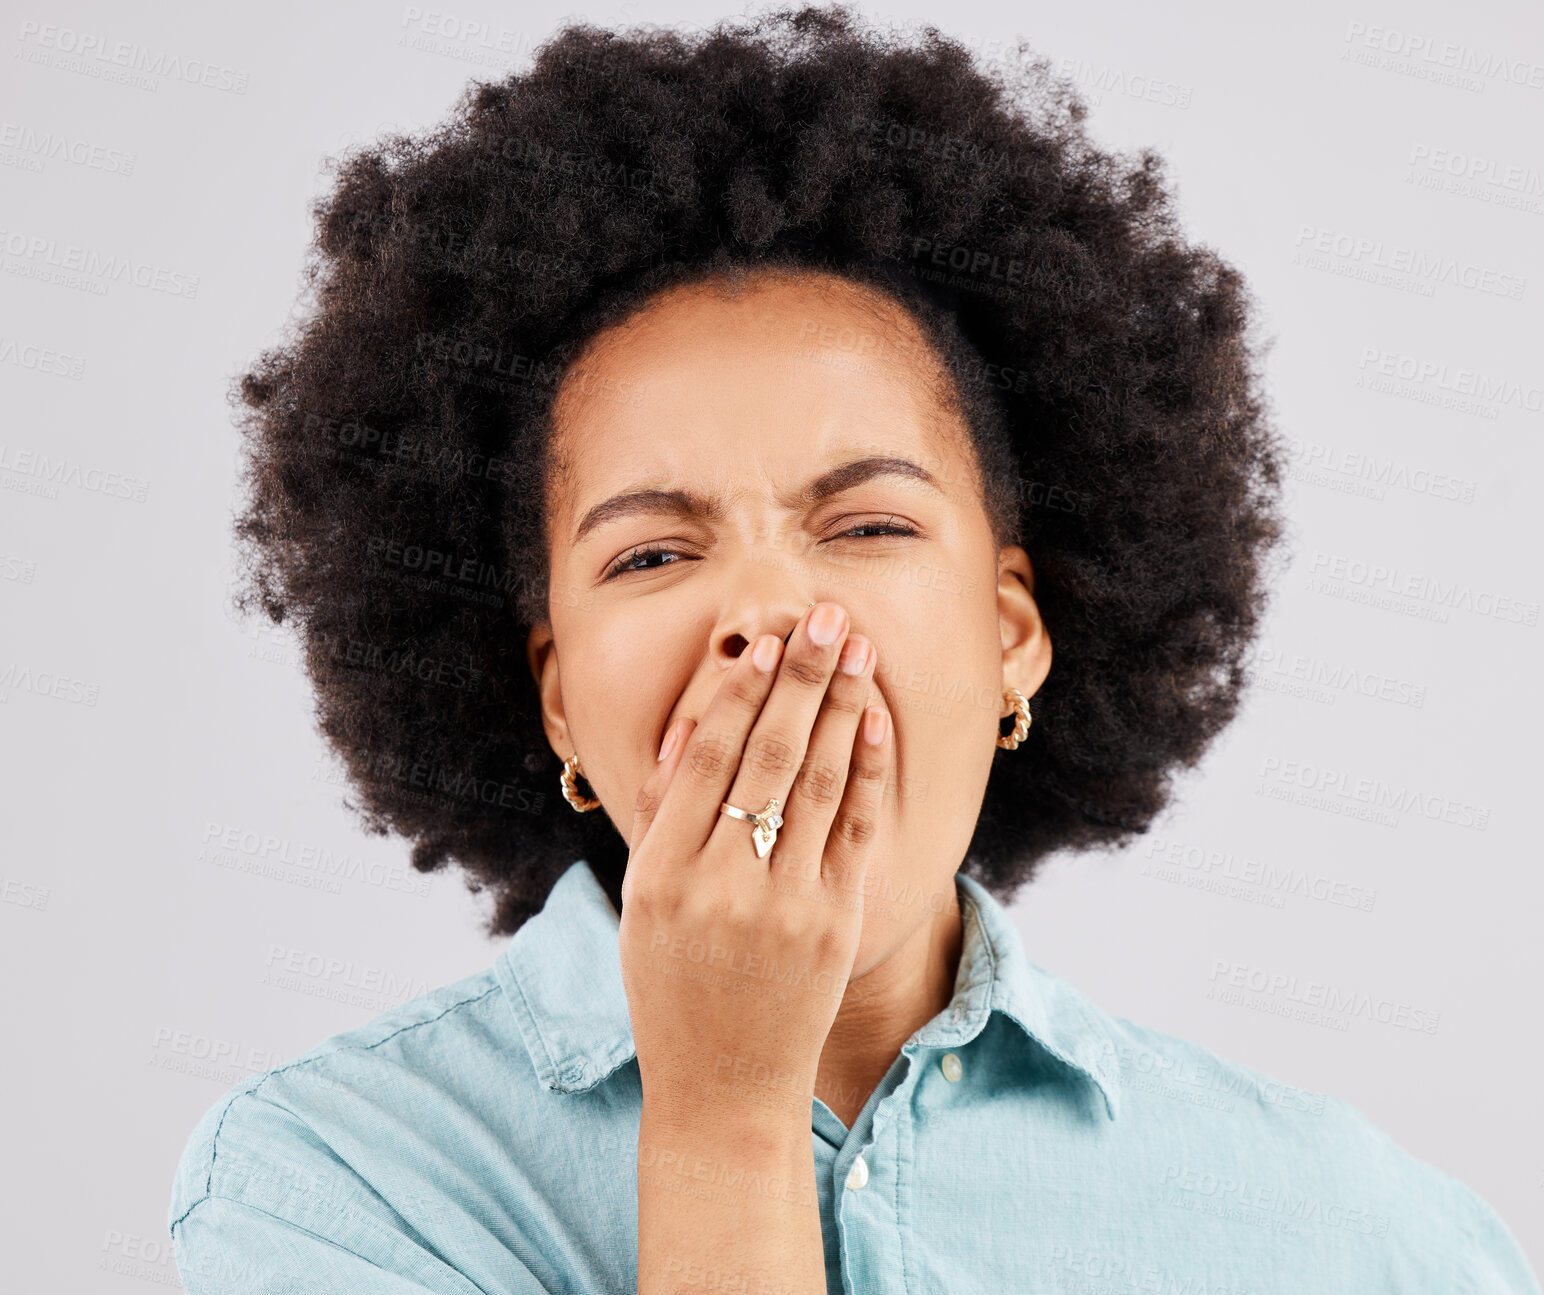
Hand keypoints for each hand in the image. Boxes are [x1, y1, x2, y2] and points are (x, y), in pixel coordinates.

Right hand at [619, 600, 892, 1130]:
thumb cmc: (673, 986)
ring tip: (857, 648)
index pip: (706, 757)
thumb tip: (693, 726)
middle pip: (769, 754)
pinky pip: (855, 828)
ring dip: (842, 705)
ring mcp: (784, 904)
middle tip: (826, 615)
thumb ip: (662, 815)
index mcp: (660, 873)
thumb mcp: (640, 903)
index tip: (766, 641)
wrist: (724, 1083)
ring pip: (820, 781)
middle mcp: (721, 883)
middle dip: (802, 675)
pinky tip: (873, 721)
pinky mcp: (835, 923)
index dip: (741, 692)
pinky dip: (866, 769)